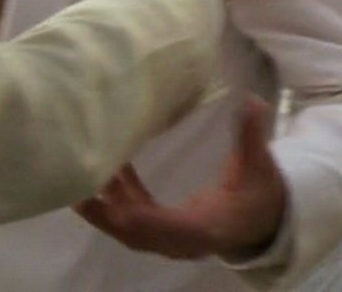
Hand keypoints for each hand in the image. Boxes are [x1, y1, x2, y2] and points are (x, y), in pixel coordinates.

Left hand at [75, 98, 287, 259]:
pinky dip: (120, 200)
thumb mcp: (259, 164)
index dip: (142, 217)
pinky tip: (114, 171)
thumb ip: (252, 135)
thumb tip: (252, 101)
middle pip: (136, 234)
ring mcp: (172, 238)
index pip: (169, 227)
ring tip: (82, 174)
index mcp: (206, 226)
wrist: (264, 222)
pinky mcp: (166, 230)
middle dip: (106, 214)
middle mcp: (184, 240)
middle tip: (77, 188)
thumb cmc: (260, 194)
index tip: (114, 202)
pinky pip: (136, 220)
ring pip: (130, 230)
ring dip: (106, 206)